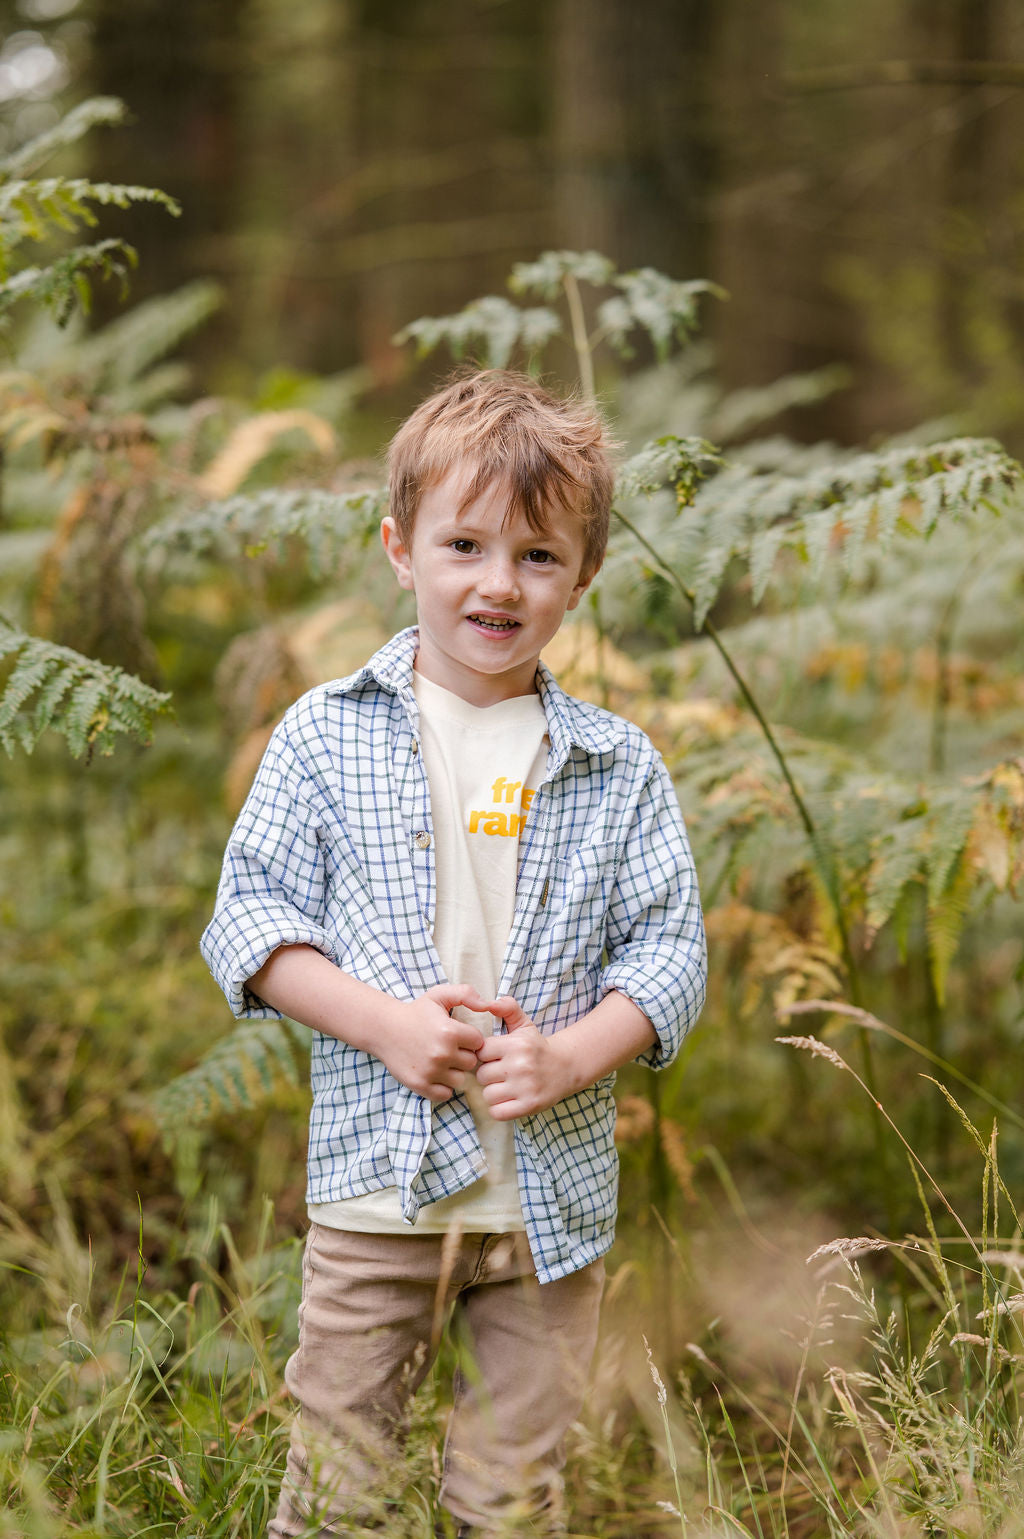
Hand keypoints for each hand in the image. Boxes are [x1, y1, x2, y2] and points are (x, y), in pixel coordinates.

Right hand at [376, 983, 488, 1100]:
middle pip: (471, 1063)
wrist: (384, 1029)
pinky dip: (442, 1087)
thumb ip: (466, 993)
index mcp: (450, 1032)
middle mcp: (442, 1053)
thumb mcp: (439, 994)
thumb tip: (487, 1004)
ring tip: (440, 1060)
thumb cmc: (416, 1012)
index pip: (478, 1043)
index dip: (470, 1038)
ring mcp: (431, 1071)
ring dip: (453, 1072)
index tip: (458, 1035)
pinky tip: (435, 1073)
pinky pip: (445, 1094)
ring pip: (459, 1079)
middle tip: (448, 1048)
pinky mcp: (420, 1085)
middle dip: (462, 1055)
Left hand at [474, 996, 574, 1119]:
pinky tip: (508, 1100)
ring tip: (506, 1086)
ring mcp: (525, 1087)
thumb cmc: (537, 1047)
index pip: (481, 1052)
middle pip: (482, 1075)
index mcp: (516, 1045)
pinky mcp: (529, 1106)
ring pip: (488, 1094)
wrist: (566, 1067)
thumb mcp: (524, 1024)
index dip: (485, 1055)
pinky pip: (497, 1112)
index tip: (495, 1057)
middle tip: (501, 1073)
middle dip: (488, 1074)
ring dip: (493, 1092)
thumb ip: (507, 1008)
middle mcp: (520, 1065)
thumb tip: (490, 1002)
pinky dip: (499, 1108)